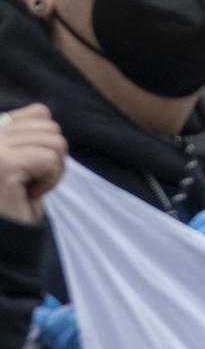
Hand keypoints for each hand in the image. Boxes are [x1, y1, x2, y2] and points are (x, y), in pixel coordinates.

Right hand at [0, 105, 65, 225]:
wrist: (6, 236)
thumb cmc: (10, 202)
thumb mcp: (15, 158)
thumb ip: (22, 133)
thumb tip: (42, 112)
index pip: (39, 112)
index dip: (46, 143)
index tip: (28, 167)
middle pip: (51, 127)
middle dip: (51, 159)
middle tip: (27, 182)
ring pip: (56, 141)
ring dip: (51, 171)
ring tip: (26, 187)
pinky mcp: (4, 164)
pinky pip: (52, 160)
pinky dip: (49, 181)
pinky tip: (27, 194)